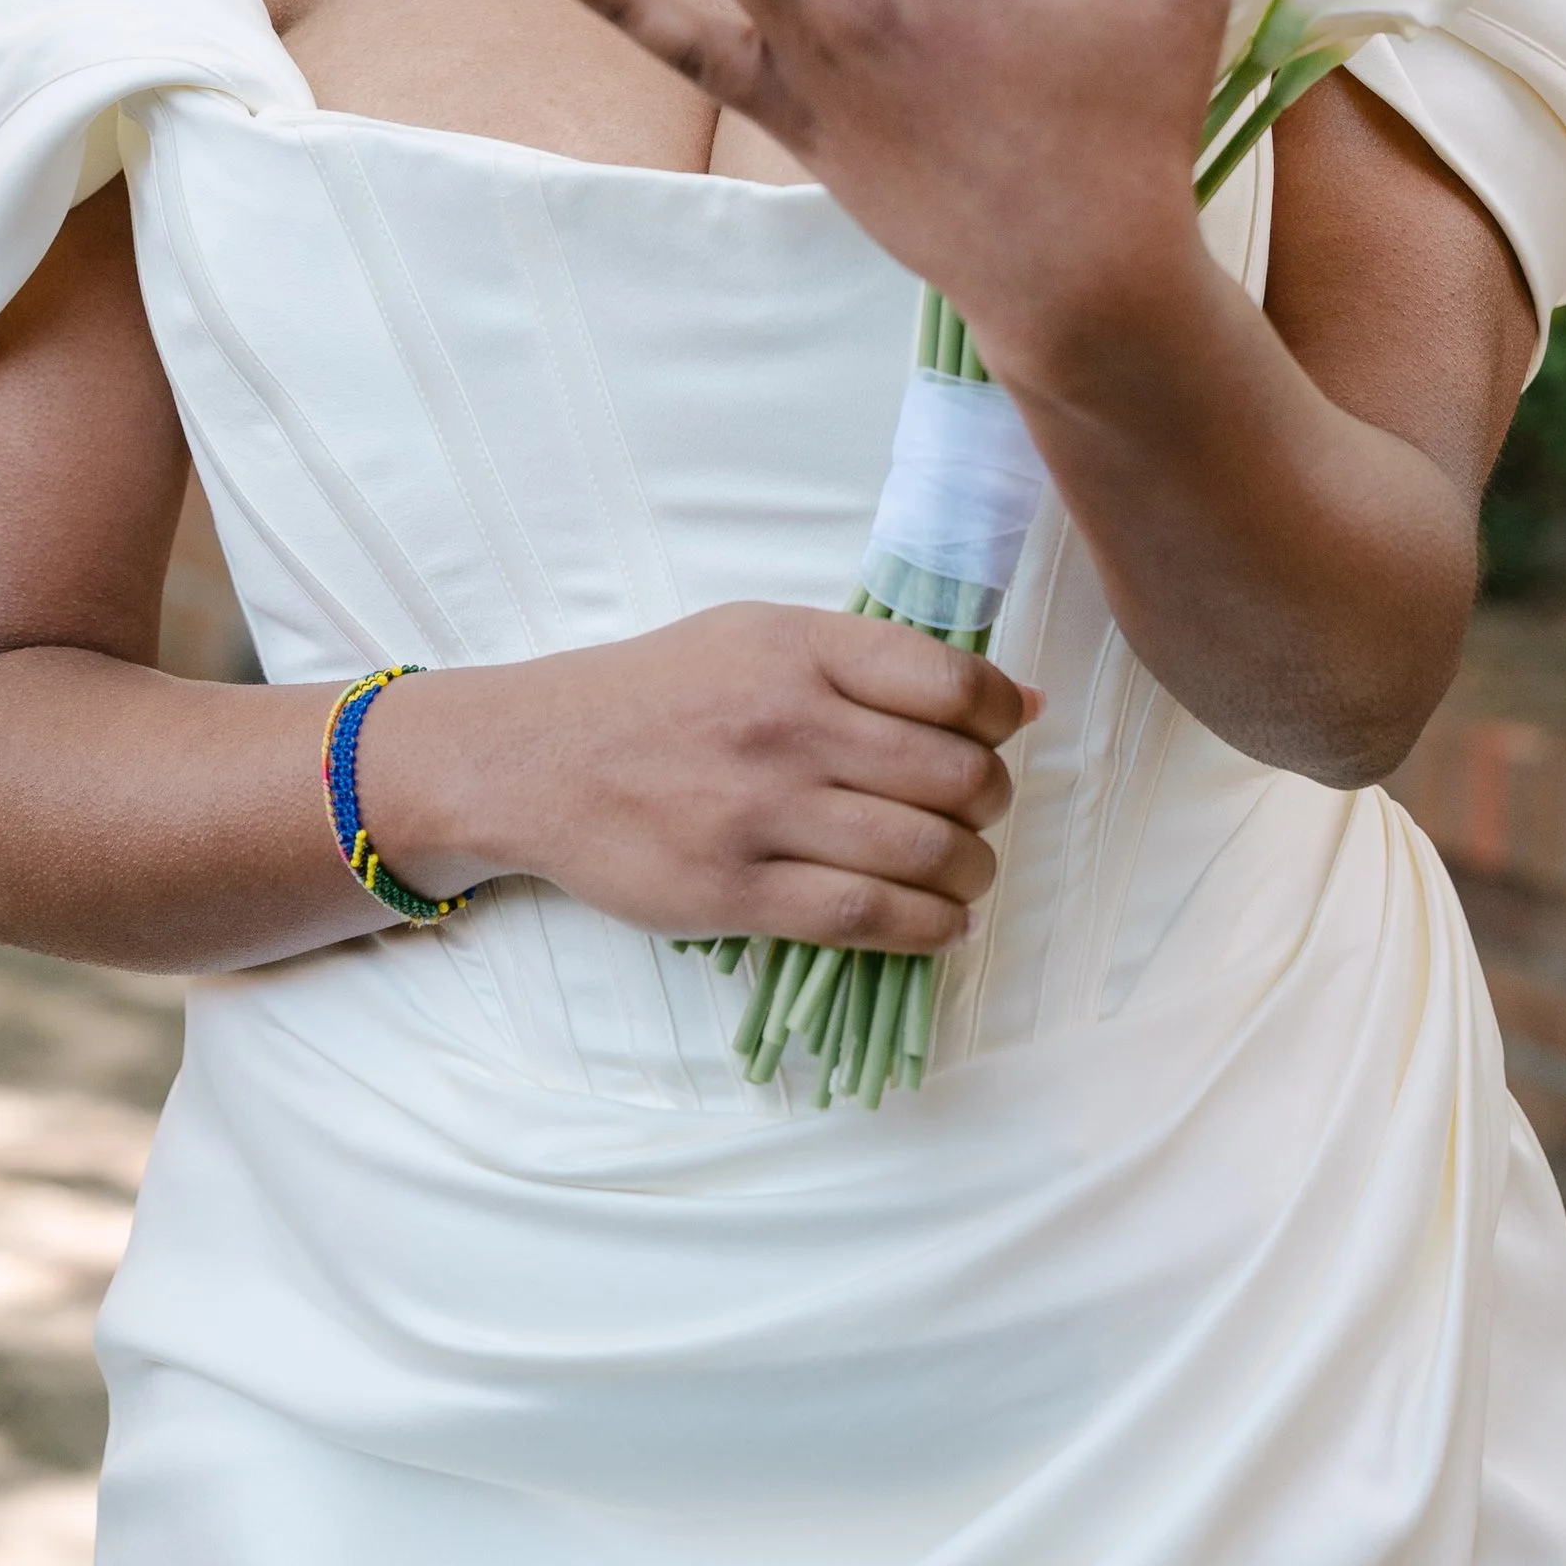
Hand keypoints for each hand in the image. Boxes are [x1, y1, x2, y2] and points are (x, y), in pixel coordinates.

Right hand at [358, 603, 1031, 950]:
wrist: (540, 759)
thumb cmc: (662, 693)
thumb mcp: (760, 638)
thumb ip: (878, 663)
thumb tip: (1024, 701)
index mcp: (798, 648)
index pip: (949, 682)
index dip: (1001, 715)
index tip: (1004, 733)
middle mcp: (786, 724)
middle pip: (952, 775)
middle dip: (992, 802)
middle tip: (981, 811)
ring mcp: (759, 812)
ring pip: (921, 853)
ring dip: (972, 873)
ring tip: (968, 874)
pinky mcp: (734, 891)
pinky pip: (865, 917)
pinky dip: (927, 928)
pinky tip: (942, 924)